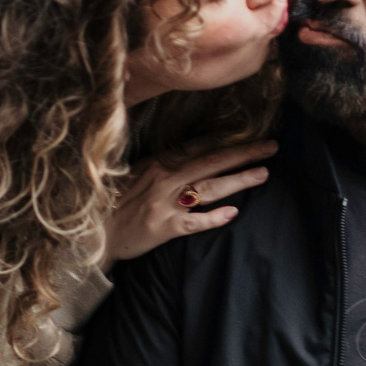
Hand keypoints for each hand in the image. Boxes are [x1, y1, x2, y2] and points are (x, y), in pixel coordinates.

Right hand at [101, 141, 276, 266]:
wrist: (94, 233)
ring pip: (209, 188)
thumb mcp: (137, 174)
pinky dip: (213, 217)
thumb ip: (164, 164)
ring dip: (238, 180)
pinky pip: (194, 221)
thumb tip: (193, 154)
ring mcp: (165, 203)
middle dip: (244, 153)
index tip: (252, 133)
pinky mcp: (164, 227)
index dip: (228, 139)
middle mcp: (165, 178)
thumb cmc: (116, 202)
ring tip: (263, 175)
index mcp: (160, 162)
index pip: (200, 146)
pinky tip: (233, 213)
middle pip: (212, 162)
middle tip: (272, 148)